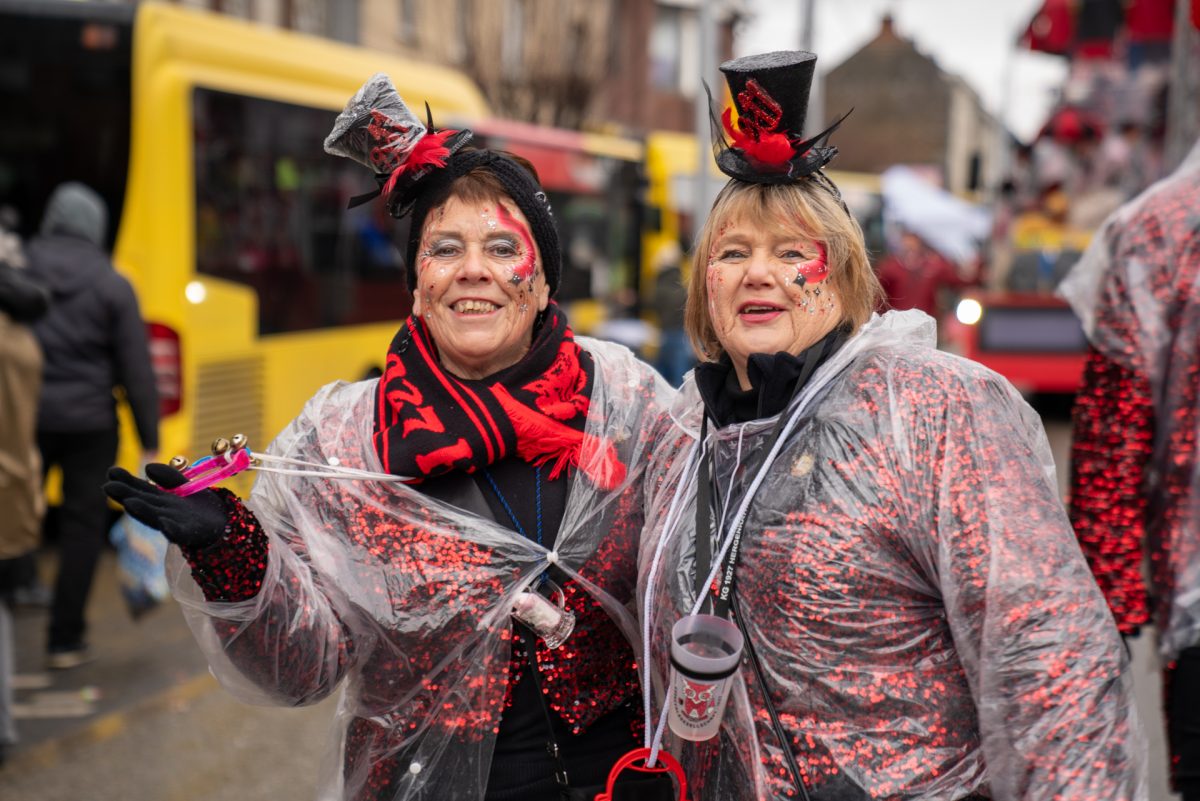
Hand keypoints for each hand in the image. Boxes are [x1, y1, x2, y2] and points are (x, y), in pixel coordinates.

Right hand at [104, 463, 230, 549]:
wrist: (224, 523)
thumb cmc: (199, 506)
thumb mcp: (183, 486)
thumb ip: (168, 477)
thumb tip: (148, 467)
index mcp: (161, 500)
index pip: (140, 490)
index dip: (126, 481)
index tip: (111, 471)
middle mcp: (163, 512)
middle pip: (143, 503)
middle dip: (126, 495)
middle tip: (108, 487)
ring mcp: (175, 524)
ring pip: (156, 518)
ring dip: (143, 511)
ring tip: (130, 503)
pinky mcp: (190, 535)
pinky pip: (180, 533)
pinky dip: (172, 530)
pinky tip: (165, 526)